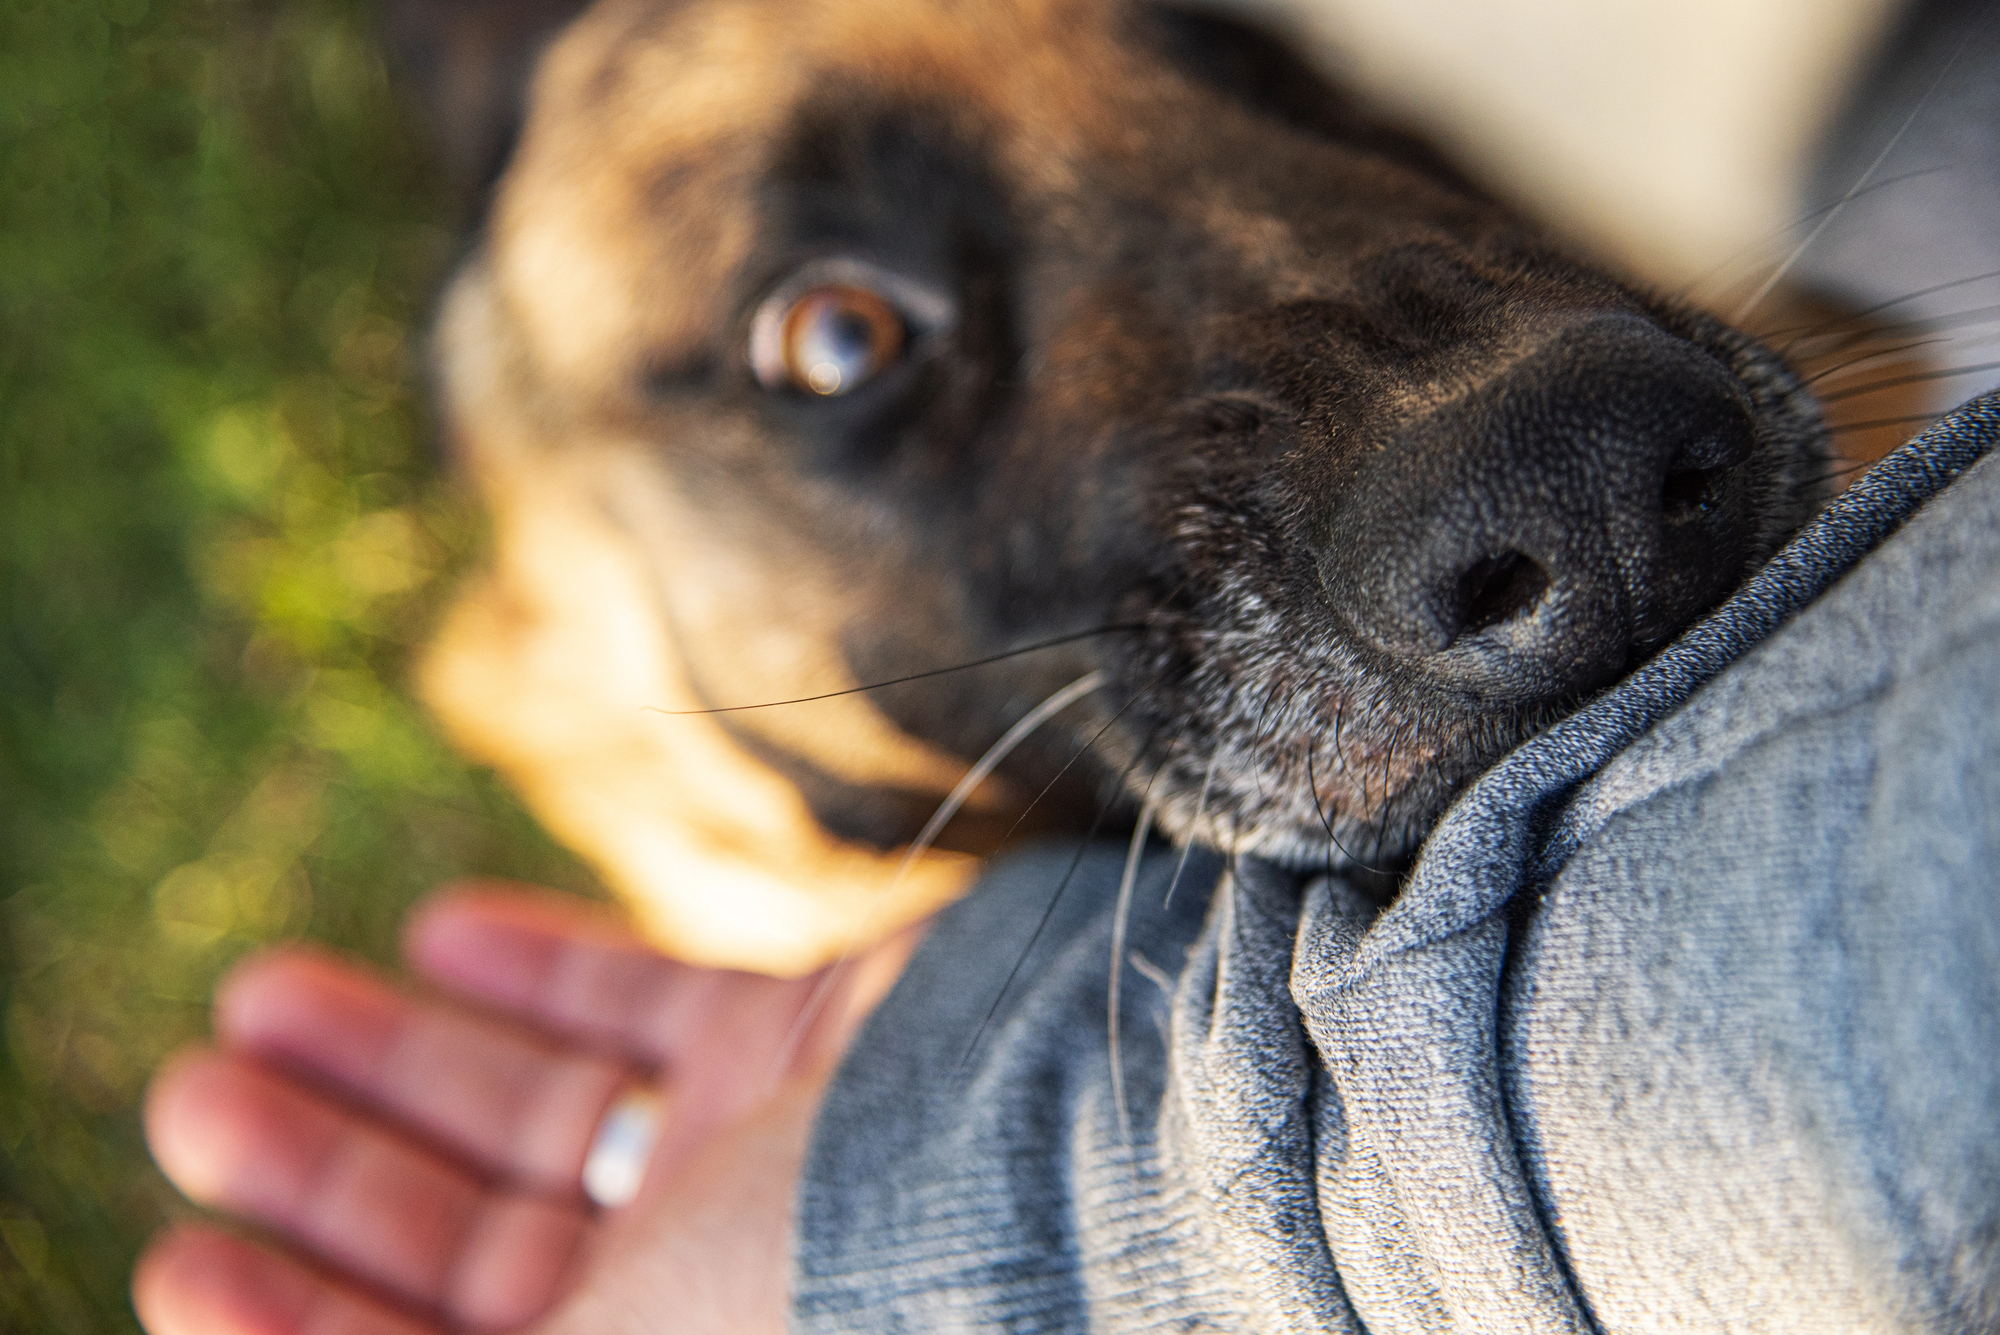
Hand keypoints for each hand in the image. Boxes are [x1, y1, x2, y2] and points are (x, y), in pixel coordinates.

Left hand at [134, 882, 914, 1333]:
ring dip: (404, 1056)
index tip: (177, 1254)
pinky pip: (647, 1003)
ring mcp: (756, 1163)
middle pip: (474, 1235)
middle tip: (196, 1087)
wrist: (1065, 1154)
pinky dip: (544, 964)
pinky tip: (438, 930)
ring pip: (544, 1108)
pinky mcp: (806, 1043)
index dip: (300, 1325)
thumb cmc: (832, 1297)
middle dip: (329, 1169)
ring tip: (258, 990)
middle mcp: (698, 1295)